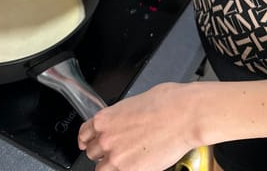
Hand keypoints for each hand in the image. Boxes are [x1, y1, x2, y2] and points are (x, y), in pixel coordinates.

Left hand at [78, 83, 197, 170]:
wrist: (183, 115)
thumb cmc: (166, 103)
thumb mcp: (135, 102)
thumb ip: (121, 117)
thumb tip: (123, 122)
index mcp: (105, 119)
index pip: (84, 134)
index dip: (87, 140)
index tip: (89, 143)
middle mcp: (106, 139)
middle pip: (92, 153)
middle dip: (102, 152)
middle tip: (116, 149)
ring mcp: (116, 158)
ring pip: (102, 169)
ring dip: (112, 165)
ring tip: (126, 160)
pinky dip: (126, 170)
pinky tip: (136, 165)